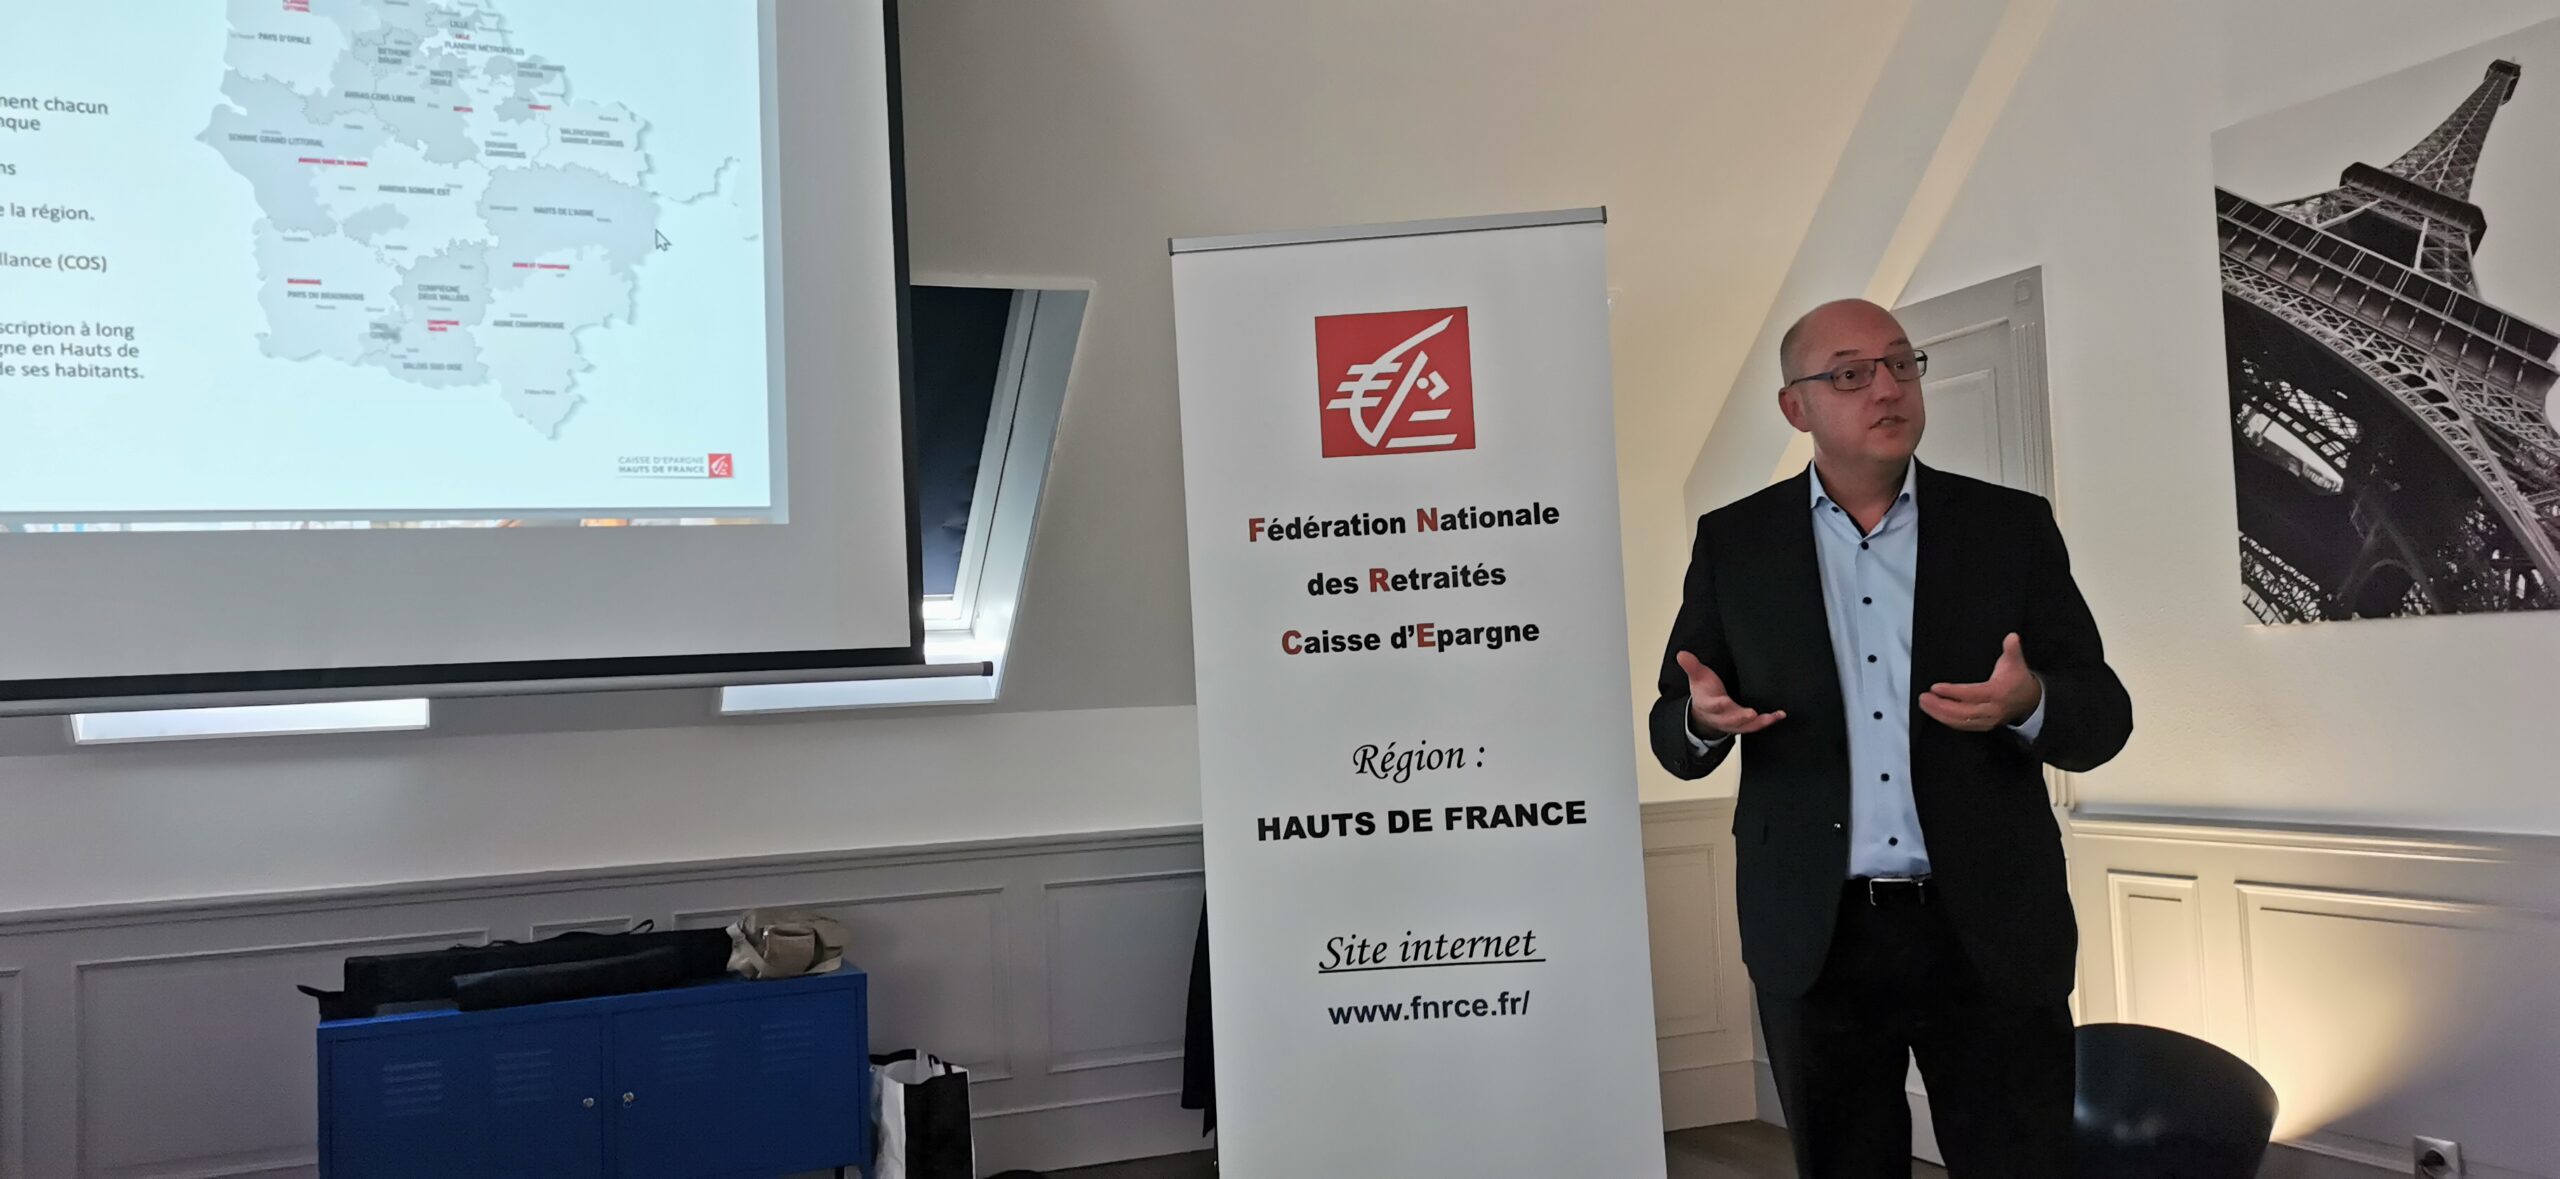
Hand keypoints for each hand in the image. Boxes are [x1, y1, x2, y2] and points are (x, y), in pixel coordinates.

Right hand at [1677, 652, 1784, 736]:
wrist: (1706, 713)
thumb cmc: (1704, 692)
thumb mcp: (1697, 678)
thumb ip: (1691, 666)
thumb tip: (1681, 654)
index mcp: (1708, 704)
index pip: (1712, 705)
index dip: (1717, 704)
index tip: (1723, 701)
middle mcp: (1721, 717)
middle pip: (1730, 719)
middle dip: (1740, 717)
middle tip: (1751, 713)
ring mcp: (1733, 723)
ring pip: (1744, 726)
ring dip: (1757, 722)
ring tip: (1770, 717)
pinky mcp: (1743, 725)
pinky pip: (1756, 726)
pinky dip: (1767, 721)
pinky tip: (1778, 715)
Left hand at [1920, 633, 2041, 731]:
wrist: (2030, 700)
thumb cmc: (2017, 679)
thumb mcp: (2015, 661)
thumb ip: (2012, 649)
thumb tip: (2012, 636)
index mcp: (1997, 693)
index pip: (1971, 694)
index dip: (1953, 692)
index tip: (1935, 687)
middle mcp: (1992, 709)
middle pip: (1963, 712)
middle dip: (1941, 706)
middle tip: (1923, 697)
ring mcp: (1988, 720)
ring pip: (1961, 721)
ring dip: (1940, 714)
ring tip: (1925, 704)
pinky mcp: (1984, 725)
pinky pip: (1963, 726)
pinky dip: (1948, 721)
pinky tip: (1935, 713)